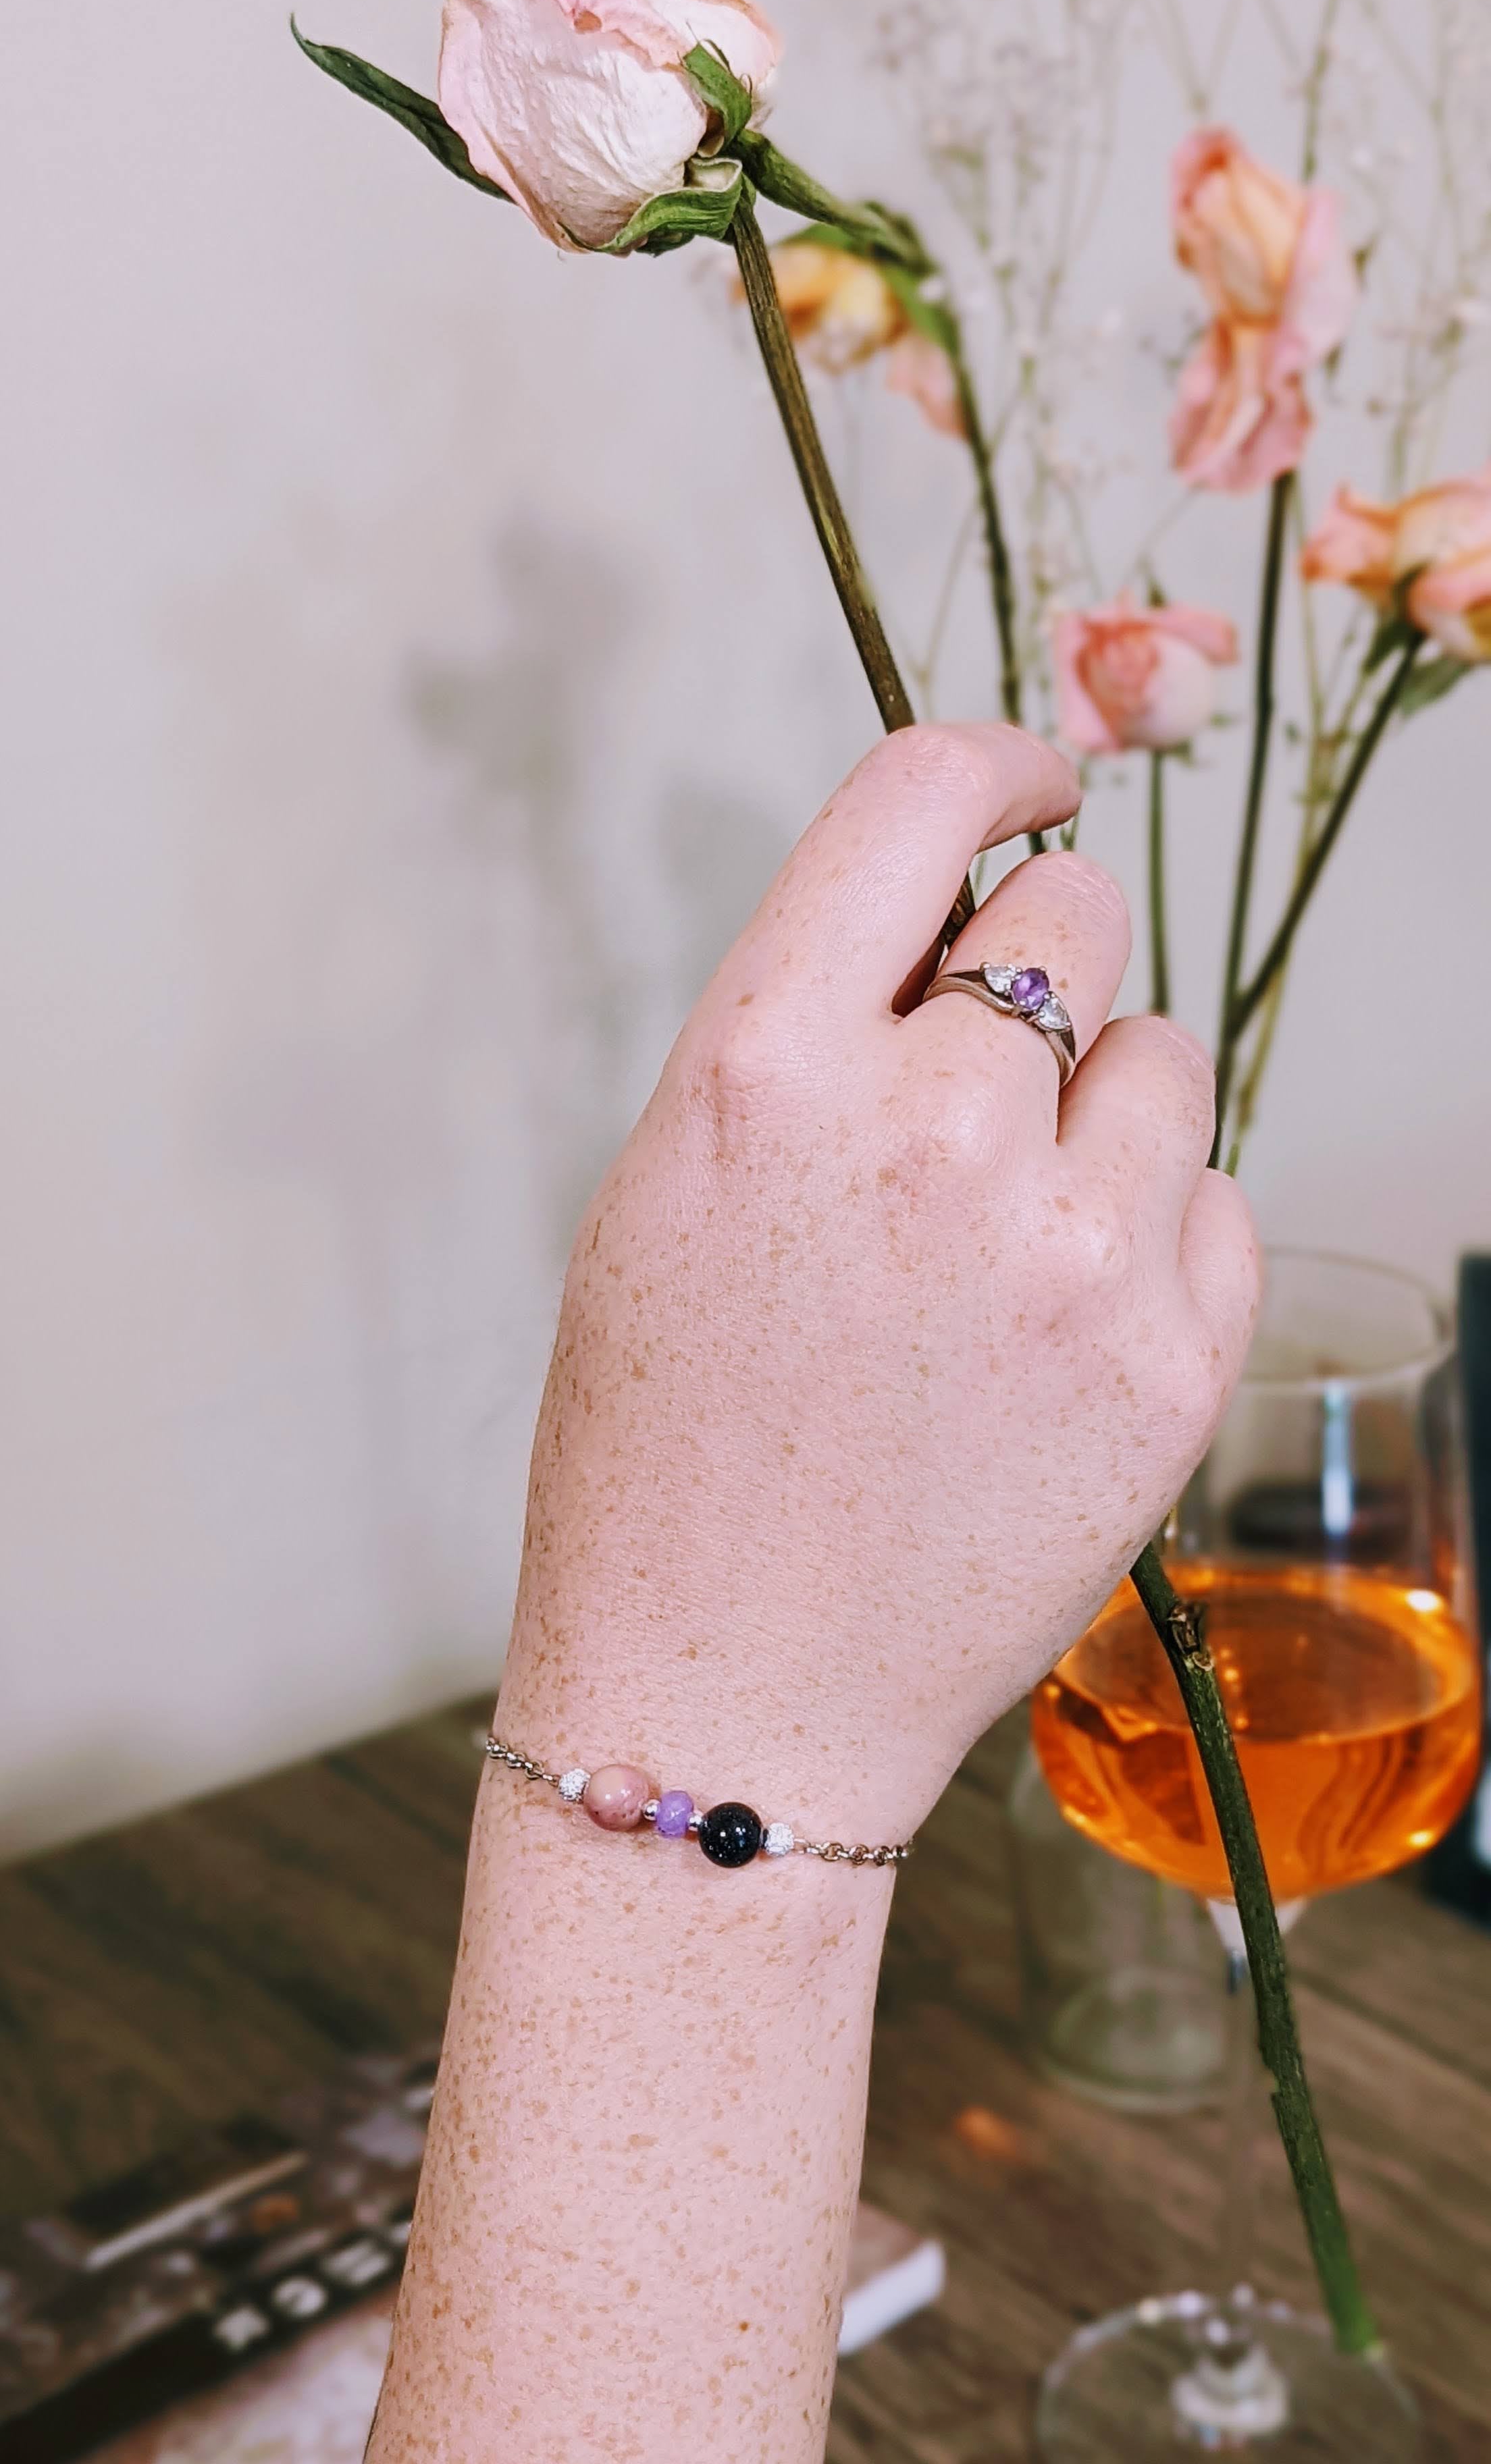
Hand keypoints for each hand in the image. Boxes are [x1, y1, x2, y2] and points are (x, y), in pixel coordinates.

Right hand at [499, 722, 1258, 1837]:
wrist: (728, 1703)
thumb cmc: (667, 1457)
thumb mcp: (667, 1195)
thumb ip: (809, 1036)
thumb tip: (962, 926)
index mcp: (765, 1074)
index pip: (921, 801)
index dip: (995, 761)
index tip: (1029, 783)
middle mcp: (932, 1135)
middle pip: (1078, 915)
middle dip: (1034, 976)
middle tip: (972, 1099)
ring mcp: (1070, 1253)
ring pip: (1169, 1057)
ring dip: (1104, 1111)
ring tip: (1010, 1241)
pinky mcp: (1168, 1367)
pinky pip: (1223, 1204)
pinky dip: (1159, 1239)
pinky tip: (1058, 1328)